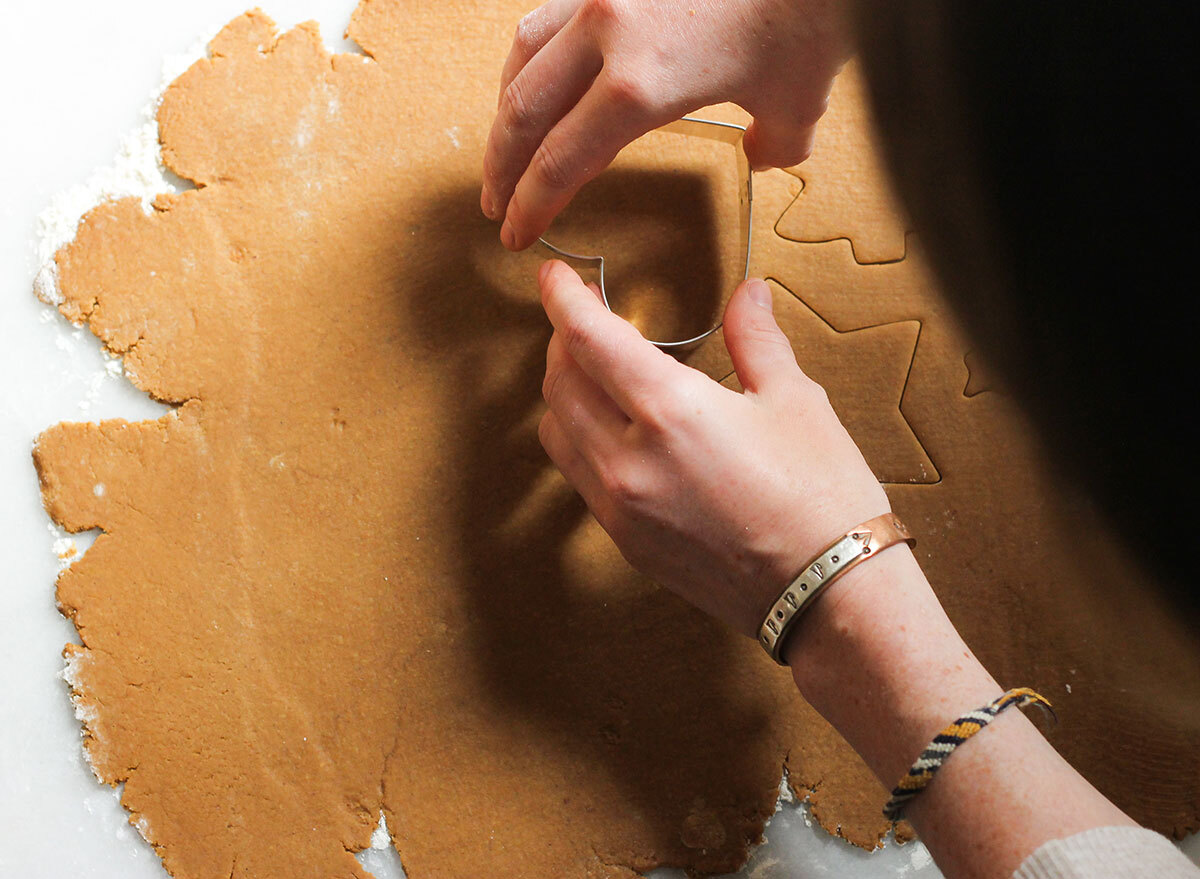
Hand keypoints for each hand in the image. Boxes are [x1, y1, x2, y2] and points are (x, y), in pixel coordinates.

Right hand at [484, 0, 849, 250]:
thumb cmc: (809, 13)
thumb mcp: (798, 100)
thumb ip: (774, 143)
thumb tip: (763, 152)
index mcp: (639, 86)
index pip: (560, 161)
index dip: (531, 206)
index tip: (519, 234)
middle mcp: (606, 35)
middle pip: (523, 113)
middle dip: (502, 169)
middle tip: (496, 205)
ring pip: (524, 56)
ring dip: (507, 110)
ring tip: (506, 147)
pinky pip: (549, 14)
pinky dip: (532, 55)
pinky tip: (539, 75)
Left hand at [536, 260, 888, 635]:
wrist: (829, 591)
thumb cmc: (822, 493)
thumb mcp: (794, 400)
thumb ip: (755, 340)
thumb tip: (748, 295)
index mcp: (670, 412)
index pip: (589, 339)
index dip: (565, 298)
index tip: (556, 276)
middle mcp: (629, 460)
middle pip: (560, 381)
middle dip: (565, 341)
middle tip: (587, 319)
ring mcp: (620, 507)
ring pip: (557, 431)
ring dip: (565, 391)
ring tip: (596, 372)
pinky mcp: (625, 541)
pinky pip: (578, 476)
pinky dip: (580, 438)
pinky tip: (613, 429)